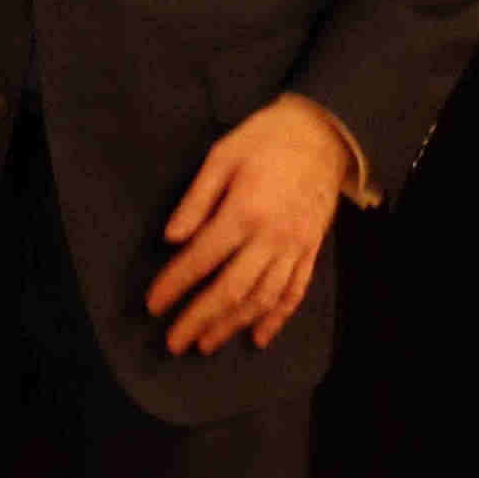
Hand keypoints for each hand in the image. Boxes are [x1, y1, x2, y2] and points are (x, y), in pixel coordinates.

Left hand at [148, 95, 356, 357]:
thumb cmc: (266, 139)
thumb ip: (196, 199)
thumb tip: (170, 238)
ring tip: (206, 344)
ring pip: (262, 298)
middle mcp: (271, 237)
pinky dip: (277, 319)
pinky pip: (295, 292)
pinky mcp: (312, 251)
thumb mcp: (222, 156)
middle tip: (174, 342)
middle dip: (200, 319)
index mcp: (244, 212)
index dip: (174, 285)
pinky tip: (259, 338)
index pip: (201, 259)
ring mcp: (295, 248)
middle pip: (231, 290)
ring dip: (233, 325)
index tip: (153, 305)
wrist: (325, 133)